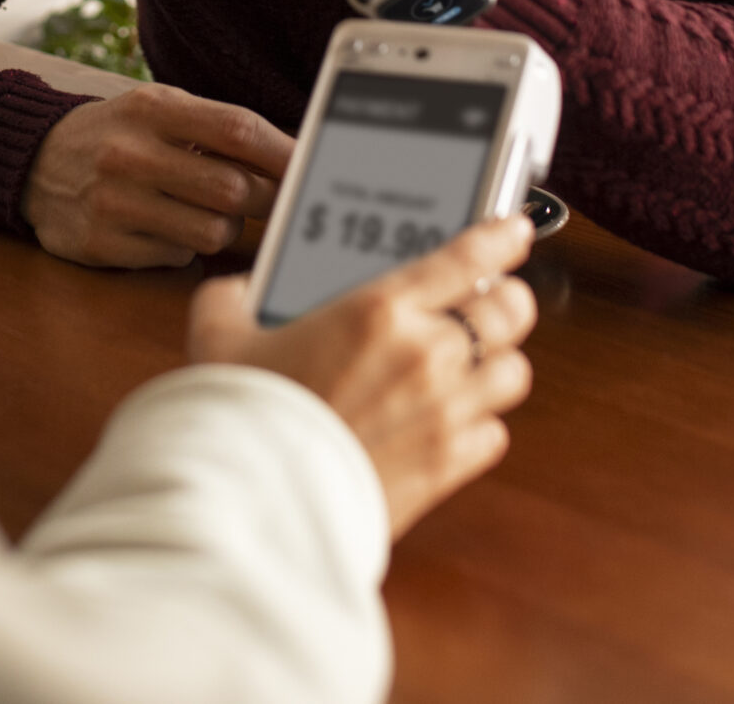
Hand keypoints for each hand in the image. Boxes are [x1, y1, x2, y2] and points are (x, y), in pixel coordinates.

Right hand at [24, 85, 295, 268]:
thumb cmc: (119, 135)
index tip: (313, 170)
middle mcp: (130, 153)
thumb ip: (219, 127)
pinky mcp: (101, 244)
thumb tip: (297, 158)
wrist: (32, 162)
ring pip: (213, 231)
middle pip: (234, 189)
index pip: (237, 129)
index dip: (284, 154)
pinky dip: (182, 246)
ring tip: (199, 209)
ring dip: (222, 227)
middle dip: (261, 200)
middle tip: (261, 199)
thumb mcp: (160, 110)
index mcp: (152, 108)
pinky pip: (177, 256)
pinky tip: (161, 226)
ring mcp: (112, 202)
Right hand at [188, 214, 537, 536]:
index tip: (512, 232)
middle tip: (490, 299)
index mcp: (378, 308)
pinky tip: (451, 422)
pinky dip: (481, 426)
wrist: (252, 501)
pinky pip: (494, 435)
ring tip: (473, 362)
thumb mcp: (220, 336)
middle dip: (508, 298)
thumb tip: (237, 292)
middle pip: (511, 309)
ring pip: (513, 372)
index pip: (469, 255)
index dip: (502, 236)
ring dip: (497, 363)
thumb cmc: (239, 415)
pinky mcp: (447, 465)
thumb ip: (233, 298)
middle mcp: (425, 353)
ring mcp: (444, 411)